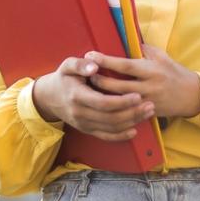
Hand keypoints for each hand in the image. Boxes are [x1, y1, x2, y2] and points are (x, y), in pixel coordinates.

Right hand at [32, 57, 155, 141]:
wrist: (49, 97)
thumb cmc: (63, 78)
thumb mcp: (67, 65)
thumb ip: (80, 64)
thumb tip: (94, 65)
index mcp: (77, 96)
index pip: (103, 103)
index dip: (122, 102)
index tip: (138, 95)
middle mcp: (80, 113)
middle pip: (110, 118)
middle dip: (132, 113)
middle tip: (150, 105)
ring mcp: (83, 124)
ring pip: (111, 128)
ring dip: (131, 122)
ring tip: (148, 113)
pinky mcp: (87, 130)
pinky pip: (105, 136)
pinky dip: (120, 136)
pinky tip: (134, 130)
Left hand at [85, 44, 199, 118]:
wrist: (192, 95)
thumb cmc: (175, 72)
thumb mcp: (162, 57)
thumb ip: (144, 49)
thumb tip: (126, 40)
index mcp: (151, 70)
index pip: (125, 65)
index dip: (106, 60)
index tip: (91, 55)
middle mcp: (148, 86)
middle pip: (118, 86)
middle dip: (99, 80)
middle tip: (85, 74)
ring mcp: (147, 102)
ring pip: (119, 101)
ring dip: (103, 95)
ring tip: (88, 89)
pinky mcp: (147, 113)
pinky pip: (127, 112)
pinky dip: (113, 108)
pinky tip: (101, 104)